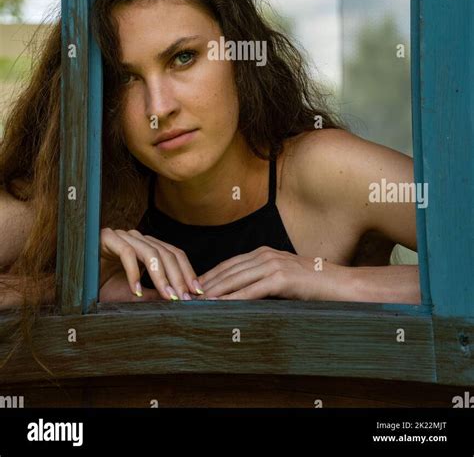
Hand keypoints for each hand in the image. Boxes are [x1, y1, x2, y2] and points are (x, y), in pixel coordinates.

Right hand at [100, 228, 204, 300]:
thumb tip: (181, 301)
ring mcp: (123, 236)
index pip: (174, 255)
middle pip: (167, 253)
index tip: (197, 292)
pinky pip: (126, 253)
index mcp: (148, 247)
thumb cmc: (104, 288)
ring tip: (169, 296)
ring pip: (150, 252)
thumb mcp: (136, 295)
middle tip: (185, 297)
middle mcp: (138, 238)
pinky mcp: (107, 238)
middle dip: (178, 277)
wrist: (77, 284)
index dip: (187, 272)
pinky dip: (133, 273)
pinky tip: (136, 292)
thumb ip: (156, 294)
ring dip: (161, 276)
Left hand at [198, 246, 347, 299]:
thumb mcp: (286, 278)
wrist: (342, 284)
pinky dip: (233, 299)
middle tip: (187, 296)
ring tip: (196, 302)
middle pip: (228, 271)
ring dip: (214, 292)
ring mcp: (274, 265)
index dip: (210, 275)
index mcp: (265, 253)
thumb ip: (265, 281)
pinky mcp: (282, 279)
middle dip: (206, 283)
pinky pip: (252, 291)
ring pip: (236, 279)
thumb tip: (243, 295)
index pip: (229, 265)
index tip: (193, 287)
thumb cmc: (315, 285)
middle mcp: (266, 255)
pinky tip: (220, 306)